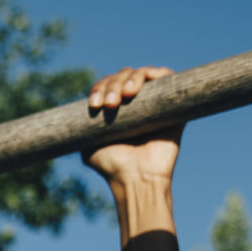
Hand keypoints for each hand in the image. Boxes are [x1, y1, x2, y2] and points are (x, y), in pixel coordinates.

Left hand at [84, 66, 181, 186]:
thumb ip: (83, 130)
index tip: (94, 106)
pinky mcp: (172, 103)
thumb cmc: (112, 167)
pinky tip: (146, 81)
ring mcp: (154, 101)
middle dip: (112, 85)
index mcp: (116, 109)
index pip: (106, 86)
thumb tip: (79, 115)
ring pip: (141, 73)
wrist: (137, 178)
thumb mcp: (88, 147)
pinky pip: (168, 76)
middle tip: (111, 104)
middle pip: (122, 76)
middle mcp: (135, 103)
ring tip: (126, 94)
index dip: (99, 89)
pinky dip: (157, 72)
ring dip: (130, 78)